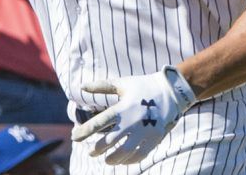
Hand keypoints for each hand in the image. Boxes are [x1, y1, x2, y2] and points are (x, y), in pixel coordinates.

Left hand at [72, 69, 194, 164]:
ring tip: (107, 160)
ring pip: (123, 153)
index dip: (84, 132)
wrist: (171, 91)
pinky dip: (129, 161)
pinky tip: (123, 160)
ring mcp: (144, 131)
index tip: (74, 137)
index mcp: (122, 107)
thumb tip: (81, 86)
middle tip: (91, 152)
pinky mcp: (154, 138)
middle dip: (96, 150)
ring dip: (112, 159)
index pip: (98, 123)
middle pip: (108, 141)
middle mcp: (131, 121)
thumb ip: (101, 86)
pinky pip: (140, 155)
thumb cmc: (143, 86)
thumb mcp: (122, 84)